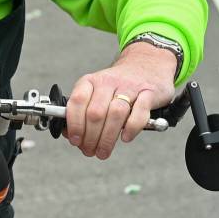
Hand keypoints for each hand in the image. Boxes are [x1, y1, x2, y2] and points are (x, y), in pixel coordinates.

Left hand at [64, 43, 175, 159]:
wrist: (147, 65)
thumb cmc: (117, 86)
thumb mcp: (96, 93)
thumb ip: (82, 112)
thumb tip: (70, 134)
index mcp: (91, 81)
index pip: (77, 101)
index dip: (74, 124)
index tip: (75, 140)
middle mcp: (108, 82)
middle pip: (96, 112)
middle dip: (90, 137)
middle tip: (90, 151)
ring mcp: (130, 86)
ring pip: (115, 113)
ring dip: (107, 138)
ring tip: (103, 151)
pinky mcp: (149, 93)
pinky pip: (139, 112)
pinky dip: (131, 128)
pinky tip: (125, 138)